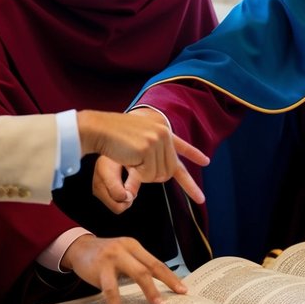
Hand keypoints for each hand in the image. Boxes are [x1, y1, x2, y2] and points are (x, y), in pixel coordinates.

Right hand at [61, 235, 186, 303]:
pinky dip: (115, 300)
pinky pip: (110, 287)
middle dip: (161, 287)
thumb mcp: (123, 255)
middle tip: (167, 303)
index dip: (170, 277)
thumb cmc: (106, 256)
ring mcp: (112, 256)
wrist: (79, 247)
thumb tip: (158, 289)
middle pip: (149, 268)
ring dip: (146, 292)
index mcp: (134, 246)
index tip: (183, 290)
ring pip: (135, 275)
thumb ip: (137, 266)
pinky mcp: (99, 267)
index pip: (156, 263)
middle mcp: (125, 248)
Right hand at [77, 109, 206, 203]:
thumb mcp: (138, 143)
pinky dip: (137, 174)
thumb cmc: (113, 137)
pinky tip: (128, 159)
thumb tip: (165, 175)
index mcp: (162, 129)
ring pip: (159, 175)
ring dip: (143, 175)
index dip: (194, 155)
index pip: (182, 146)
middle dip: (152, 175)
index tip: (206, 162)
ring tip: (130, 158)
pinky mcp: (148, 147)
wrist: (98, 128)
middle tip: (135, 164)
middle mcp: (164, 133)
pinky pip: (147, 175)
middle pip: (169, 170)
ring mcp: (157, 139)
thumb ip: (154, 155)